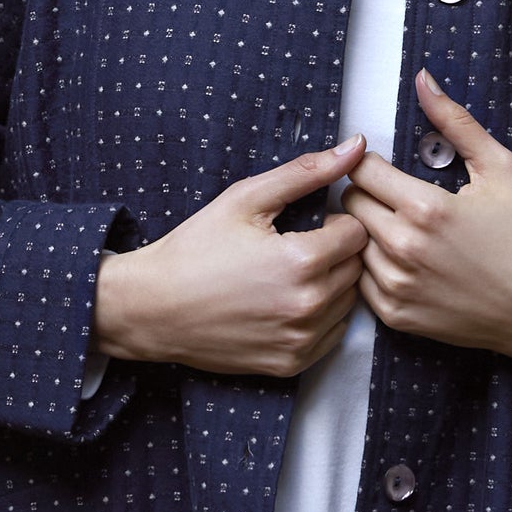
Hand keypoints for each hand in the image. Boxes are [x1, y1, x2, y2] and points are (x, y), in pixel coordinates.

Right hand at [90, 135, 370, 376]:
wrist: (153, 307)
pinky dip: (319, 318)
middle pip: (357, 268)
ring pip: (348, 302)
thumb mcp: (245, 199)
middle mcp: (308, 305)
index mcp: (301, 261)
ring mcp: (301, 339)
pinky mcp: (291, 363)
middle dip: (334, 253)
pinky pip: (332, 335)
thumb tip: (356, 147)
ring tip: (288, 276)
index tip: (308, 225)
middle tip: (294, 248)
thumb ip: (306, 172)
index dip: (335, 223)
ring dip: (330, 285)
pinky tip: (284, 303)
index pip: (358, 233)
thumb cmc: (195, 249)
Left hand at [339, 71, 511, 395]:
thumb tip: (423, 80)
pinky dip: (372, 267)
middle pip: (349, 203)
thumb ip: (456, 122)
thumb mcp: (500, 168)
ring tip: (399, 231)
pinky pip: (358, 279)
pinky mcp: (394, 313)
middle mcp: (403, 247)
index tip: (387, 171)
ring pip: (351, 241)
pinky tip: (402, 261)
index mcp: (425, 208)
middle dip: (367, 195)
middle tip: (395, 200)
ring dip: (367, 232)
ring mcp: (395, 284)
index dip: (372, 165)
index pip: (360, 171)